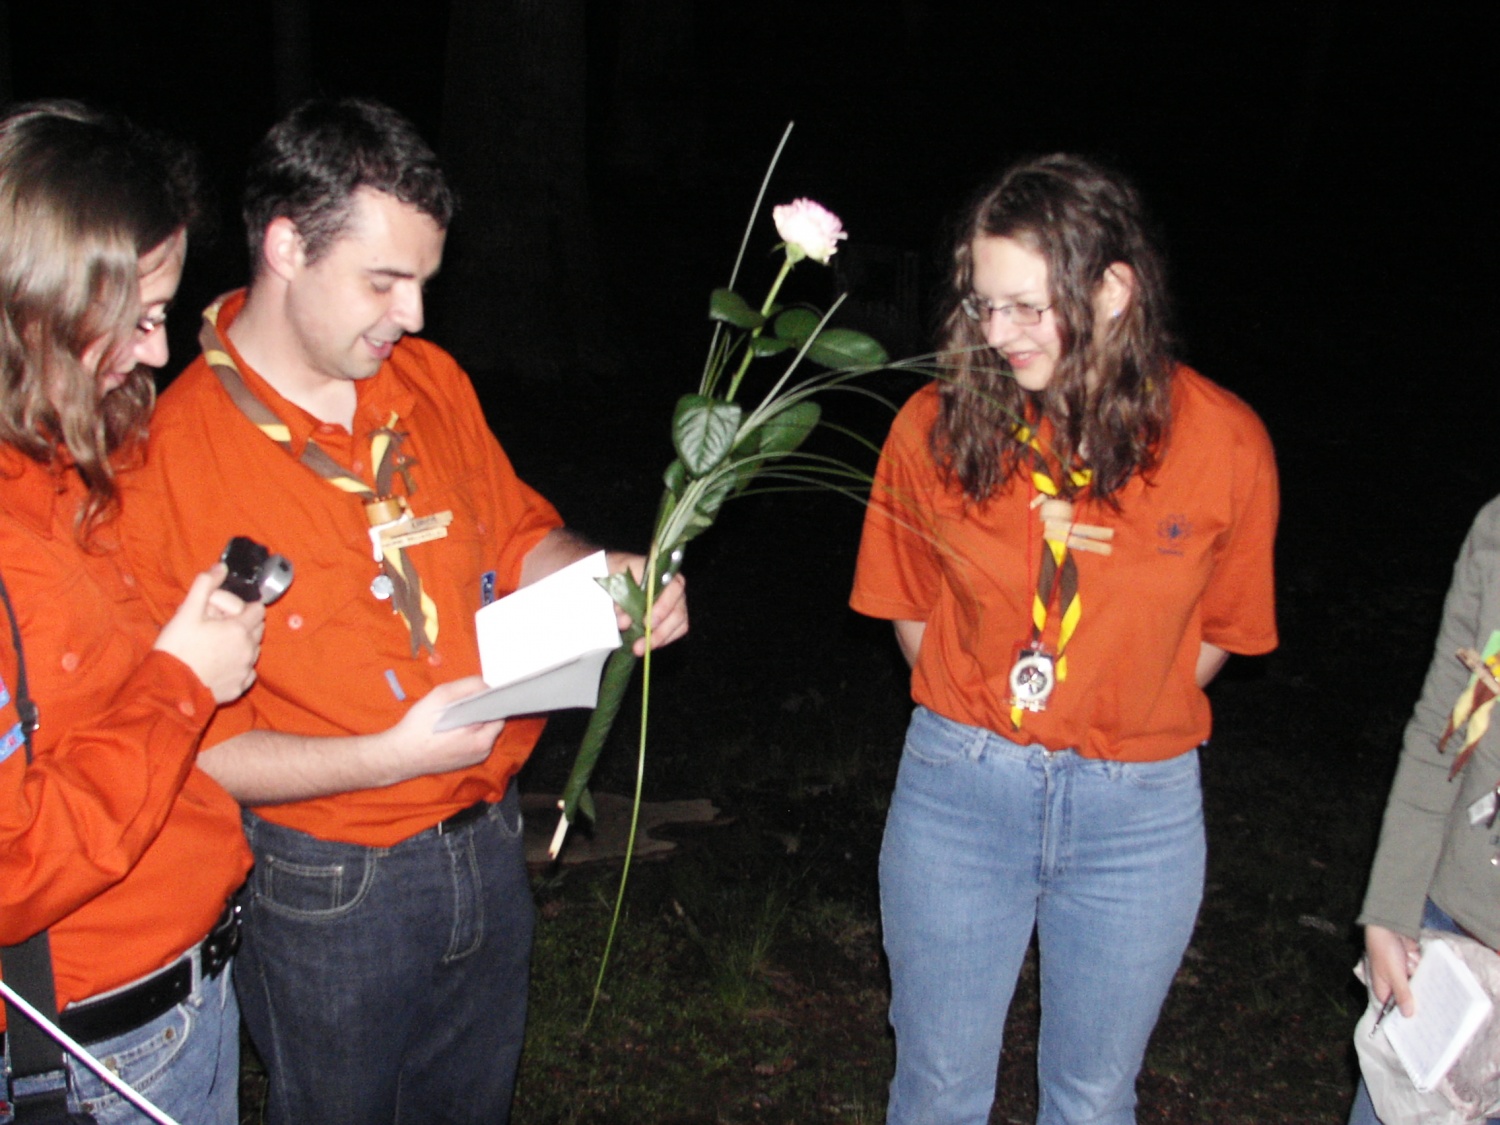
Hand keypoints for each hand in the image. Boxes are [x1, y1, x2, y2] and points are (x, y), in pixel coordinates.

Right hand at [153, 565, 265, 703]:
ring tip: (217, 646)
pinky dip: (239, 667)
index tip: (224, 612)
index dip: (242, 607)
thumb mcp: (187, 612)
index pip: (258, 610)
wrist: (170, 688)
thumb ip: (205, 585)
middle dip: (244, 624)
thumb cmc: (177, 648)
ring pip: (253, 651)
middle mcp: (248, 650)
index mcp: (239, 629)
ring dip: (242, 645)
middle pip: (258, 630)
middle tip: (219, 627)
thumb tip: (221, 567)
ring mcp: (245, 671)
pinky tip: (221, 665)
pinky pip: (247, 673)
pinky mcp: (238, 688)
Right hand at [371, 678, 504, 785]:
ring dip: (470, 721)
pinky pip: (470, 742)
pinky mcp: (461, 763)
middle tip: (458, 704)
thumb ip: (469, 686)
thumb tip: (486, 685)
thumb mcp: (441, 696)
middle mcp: (483, 752)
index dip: (487, 699)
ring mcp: (472, 760)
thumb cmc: (419, 726)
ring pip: (480, 732)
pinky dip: (463, 733)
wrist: (398, 756)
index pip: (497, 712)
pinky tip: (447, 729)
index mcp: (483, 740)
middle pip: (490, 721)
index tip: (475, 693)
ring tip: (451, 716)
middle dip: (478, 710)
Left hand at [607, 552, 688, 654]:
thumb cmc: (621, 574)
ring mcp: (678, 603)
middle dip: (660, 631)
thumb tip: (625, 622)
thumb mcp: (619, 581)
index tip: (646, 622)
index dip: (663, 607)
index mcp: (665, 573)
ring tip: (639, 649)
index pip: (674, 589)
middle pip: (678, 612)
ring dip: (659, 639)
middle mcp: (676, 589)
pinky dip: (662, 640)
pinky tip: (648, 645)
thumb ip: (622, 599)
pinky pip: (676, 631)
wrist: (618, 574)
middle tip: (641, 644)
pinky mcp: (675, 617)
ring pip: (679, 624)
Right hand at [1365, 923, 1420, 1017]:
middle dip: (1417, 993)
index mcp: (1383, 989)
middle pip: (1410, 998)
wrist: (1388, 925)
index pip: (1395, 1009)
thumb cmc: (1384, 950)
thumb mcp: (1393, 974)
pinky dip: (1421, 966)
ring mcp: (1404, 974)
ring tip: (1409, 960)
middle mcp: (1394, 984)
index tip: (1422, 1024)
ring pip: (1418, 984)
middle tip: (1428, 999)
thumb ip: (1401, 994)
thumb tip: (1407, 1016)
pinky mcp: (1412, 965)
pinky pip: (1422, 973)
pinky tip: (1416, 957)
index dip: (1407, 1016)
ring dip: (1417, 973)